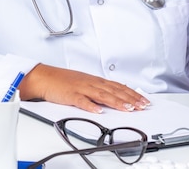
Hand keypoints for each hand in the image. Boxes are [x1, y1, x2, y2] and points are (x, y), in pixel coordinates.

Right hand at [18, 64, 149, 112]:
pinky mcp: (70, 95)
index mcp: (96, 80)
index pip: (118, 86)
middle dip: (130, 98)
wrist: (45, 77)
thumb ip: (99, 88)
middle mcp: (91, 83)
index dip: (132, 94)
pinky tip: (98, 111)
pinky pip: (81, 101)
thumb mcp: (85, 82)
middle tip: (142, 106)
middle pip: (114, 90)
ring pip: (102, 95)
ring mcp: (81, 88)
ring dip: (116, 101)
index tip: (143, 101)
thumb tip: (115, 94)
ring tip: (128, 108)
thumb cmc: (64, 81)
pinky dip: (90, 106)